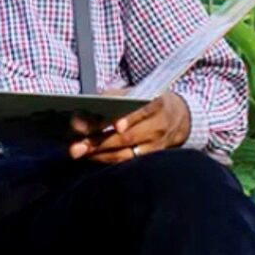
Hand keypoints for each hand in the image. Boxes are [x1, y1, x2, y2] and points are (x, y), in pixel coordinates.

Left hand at [68, 91, 189, 163]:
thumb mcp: (135, 92)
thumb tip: (86, 108)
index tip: (115, 125)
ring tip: (78, 151)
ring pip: (126, 153)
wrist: (178, 117)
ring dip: (99, 154)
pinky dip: (107, 159)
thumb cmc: (146, 101)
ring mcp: (156, 146)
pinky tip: (91, 156)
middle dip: (100, 141)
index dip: (128, 119)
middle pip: (128, 137)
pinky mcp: (151, 159)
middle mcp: (158, 127)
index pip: (141, 112)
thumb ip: (113, 98)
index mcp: (156, 104)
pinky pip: (127, 162)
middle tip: (76, 144)